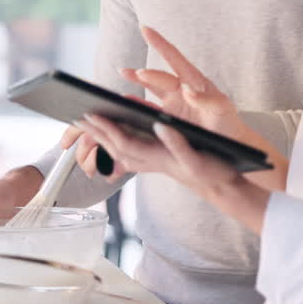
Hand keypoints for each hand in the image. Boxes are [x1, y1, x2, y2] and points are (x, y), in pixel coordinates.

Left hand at [79, 113, 239, 195]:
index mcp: (158, 158)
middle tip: (78, 116)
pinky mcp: (160, 161)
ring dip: (104, 137)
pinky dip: (118, 142)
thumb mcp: (197, 158)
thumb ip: (177, 143)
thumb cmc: (214, 173)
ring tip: (90, 124)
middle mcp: (153, 161)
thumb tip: (159, 125)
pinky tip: (115, 136)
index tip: (91, 115)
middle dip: (97, 132)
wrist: (224, 189)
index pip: (124, 143)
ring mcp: (155, 162)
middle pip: (117, 147)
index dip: (107, 129)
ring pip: (122, 151)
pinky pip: (132, 152)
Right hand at [121, 26, 250, 145]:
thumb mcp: (222, 110)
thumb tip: (188, 91)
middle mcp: (182, 89)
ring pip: (151, 88)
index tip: (146, 29)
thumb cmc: (228, 123)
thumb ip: (207, 100)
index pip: (174, 58)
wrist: (228, 144)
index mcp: (195, 81)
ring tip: (123, 72)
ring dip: (137, 80)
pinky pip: (149, 108)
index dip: (160, 43)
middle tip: (138, 73)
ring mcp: (174, 103)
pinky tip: (125, 100)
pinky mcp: (168, 119)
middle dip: (148, 74)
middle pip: (160, 76)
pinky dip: (137, 103)